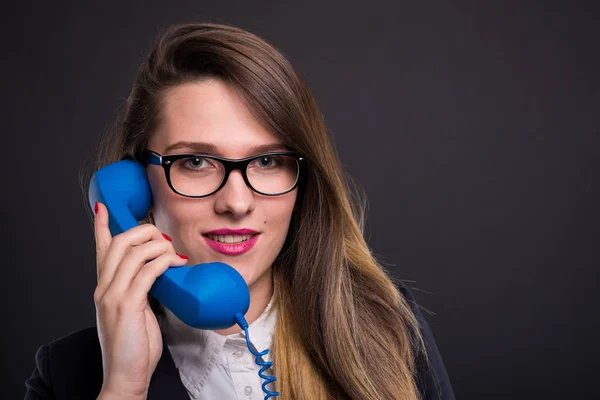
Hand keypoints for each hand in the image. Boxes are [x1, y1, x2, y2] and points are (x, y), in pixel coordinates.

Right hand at [93, 202, 187, 397]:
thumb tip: (158, 271)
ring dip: (158, 246)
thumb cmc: (134, 345)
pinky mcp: (127, 305)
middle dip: (143, 232)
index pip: (100, 249)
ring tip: (174, 254)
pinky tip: (176, 264)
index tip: (102, 208)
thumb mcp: (134, 311)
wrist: (125, 375)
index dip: (100, 226)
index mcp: (104, 288)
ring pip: (132, 252)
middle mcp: (104, 287)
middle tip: (163, 239)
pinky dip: (163, 262)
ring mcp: (113, 295)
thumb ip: (139, 289)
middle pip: (118, 242)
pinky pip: (147, 272)